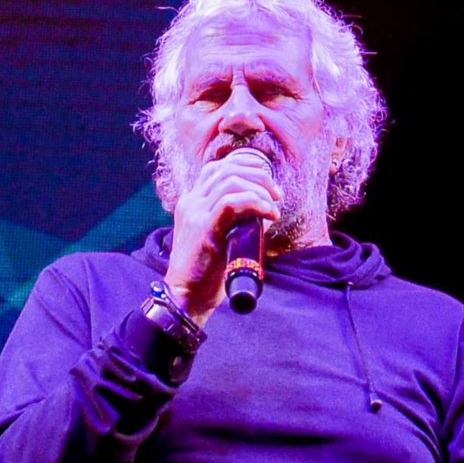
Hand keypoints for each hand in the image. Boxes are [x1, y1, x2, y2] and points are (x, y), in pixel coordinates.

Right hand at [164, 146, 279, 320]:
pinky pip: (231, 202)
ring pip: (231, 182)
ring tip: (274, 206)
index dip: (244, 166)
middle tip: (277, 194)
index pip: (216, 168)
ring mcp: (195, 213)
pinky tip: (268, 214)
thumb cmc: (206, 271)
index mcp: (191, 202)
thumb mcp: (218, 237)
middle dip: (258, 176)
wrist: (186, 295)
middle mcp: (191, 202)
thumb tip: (264, 211)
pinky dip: (255, 203)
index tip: (266, 179)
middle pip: (227, 170)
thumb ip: (234, 221)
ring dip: (260, 190)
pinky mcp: (204, 228)